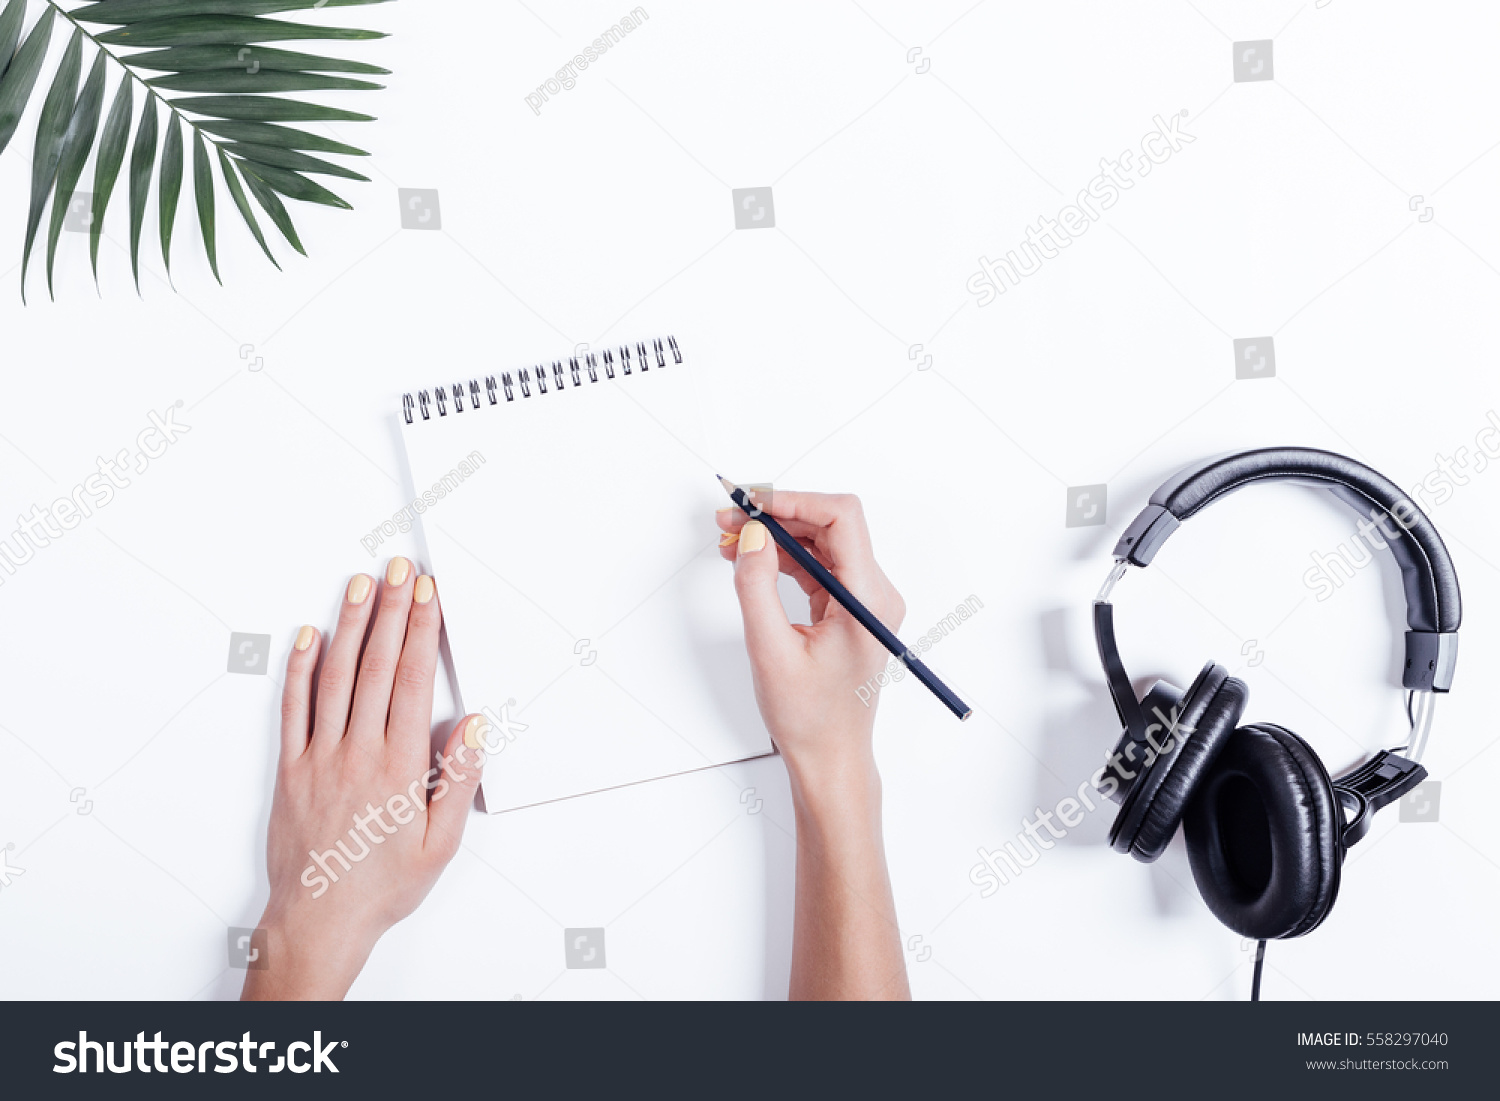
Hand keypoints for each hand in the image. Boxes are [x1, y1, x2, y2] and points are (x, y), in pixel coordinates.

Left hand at [242, 558, 485, 999]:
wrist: (318, 920)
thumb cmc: (381, 886)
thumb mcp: (440, 843)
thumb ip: (457, 779)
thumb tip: (471, 726)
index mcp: (398, 768)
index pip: (410, 682)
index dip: (420, 631)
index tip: (427, 596)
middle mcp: (357, 753)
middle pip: (374, 666)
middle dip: (390, 611)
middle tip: (398, 571)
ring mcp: (319, 758)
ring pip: (334, 677)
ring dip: (349, 625)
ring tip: (360, 585)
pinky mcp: (290, 769)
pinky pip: (293, 708)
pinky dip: (300, 668)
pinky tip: (308, 636)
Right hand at [717, 491, 910, 999]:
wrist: (830, 759)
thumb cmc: (809, 718)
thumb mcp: (770, 650)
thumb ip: (756, 587)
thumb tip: (753, 535)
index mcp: (867, 600)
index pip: (841, 518)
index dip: (794, 499)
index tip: (752, 501)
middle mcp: (873, 594)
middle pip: (829, 525)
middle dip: (777, 514)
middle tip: (729, 516)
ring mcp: (862, 601)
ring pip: (820, 543)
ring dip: (776, 535)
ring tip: (730, 537)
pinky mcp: (847, 610)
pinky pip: (816, 566)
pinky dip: (782, 558)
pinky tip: (749, 559)